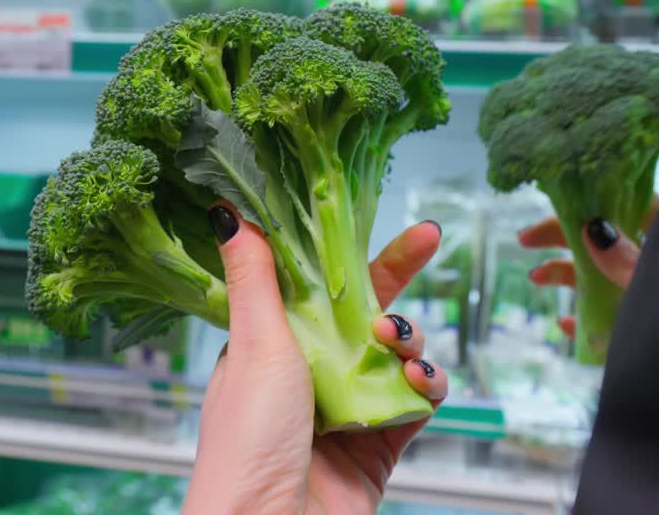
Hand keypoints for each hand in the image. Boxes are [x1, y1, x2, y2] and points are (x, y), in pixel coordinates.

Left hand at [184, 205, 447, 514]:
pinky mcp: (377, 446)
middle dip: (396, 278)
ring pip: (394, 355)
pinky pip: (415, 404)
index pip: (315, 284)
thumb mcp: (254, 347)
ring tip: (397, 344)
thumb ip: (255, 279)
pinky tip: (421, 382)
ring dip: (408, 338)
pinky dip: (425, 387)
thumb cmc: (248, 443)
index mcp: (269, 346)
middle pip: (361, 312)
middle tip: (427, 242)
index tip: (367, 212)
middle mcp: (307, 374)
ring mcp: (345, 410)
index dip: (348, 248)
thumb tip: (231, 214)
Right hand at [519, 196, 658, 338]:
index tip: (561, 202)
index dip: (600, 199)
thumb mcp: (656, 290)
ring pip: (601, 278)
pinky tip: (564, 323)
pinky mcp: (638, 334)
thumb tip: (592, 228)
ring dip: (565, 274)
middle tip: (526, 238)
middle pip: (607, 240)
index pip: (636, 206)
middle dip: (565, 237)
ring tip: (536, 278)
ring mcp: (647, 301)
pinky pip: (606, 320)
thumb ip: (627, 262)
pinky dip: (582, 318)